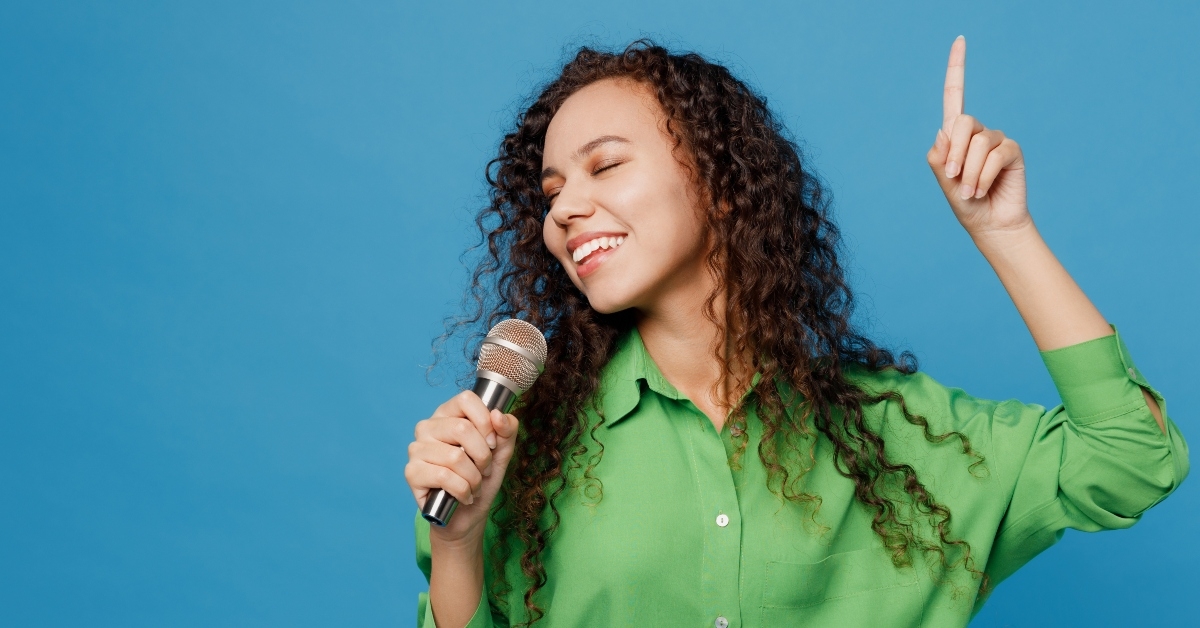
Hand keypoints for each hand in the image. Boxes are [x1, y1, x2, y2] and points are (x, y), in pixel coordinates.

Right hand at [405, 390, 520, 543]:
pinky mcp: (411, 472)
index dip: (486, 422)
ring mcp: (416, 449)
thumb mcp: (502, 452)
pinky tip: (464, 496)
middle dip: (483, 456)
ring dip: (474, 478)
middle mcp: (428, 427)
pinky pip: (445, 477)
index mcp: (448, 414)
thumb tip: (498, 414)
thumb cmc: (482, 479)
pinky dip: (463, 490)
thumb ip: (507, 430)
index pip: (466, 399)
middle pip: (462, 429)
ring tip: (474, 486)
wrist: (468, 516)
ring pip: (455, 457)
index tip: (492, 444)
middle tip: (483, 470)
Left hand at [927, 36, 1030, 237]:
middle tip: (953, 179)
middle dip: (954, 153)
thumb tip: (945, 130)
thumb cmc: (964, 203)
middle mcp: (977, 132)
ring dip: (968, 172)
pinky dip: (982, 176)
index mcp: (956, 134)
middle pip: (962, 122)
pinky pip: (995, 155)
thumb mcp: (943, 180)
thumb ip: (939, 155)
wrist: (989, 224)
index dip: (957, 67)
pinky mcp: (1012, 151)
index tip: (960, 39)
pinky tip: (981, 190)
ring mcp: (996, 140)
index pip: (955, 95)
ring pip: (978, 143)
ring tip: (969, 192)